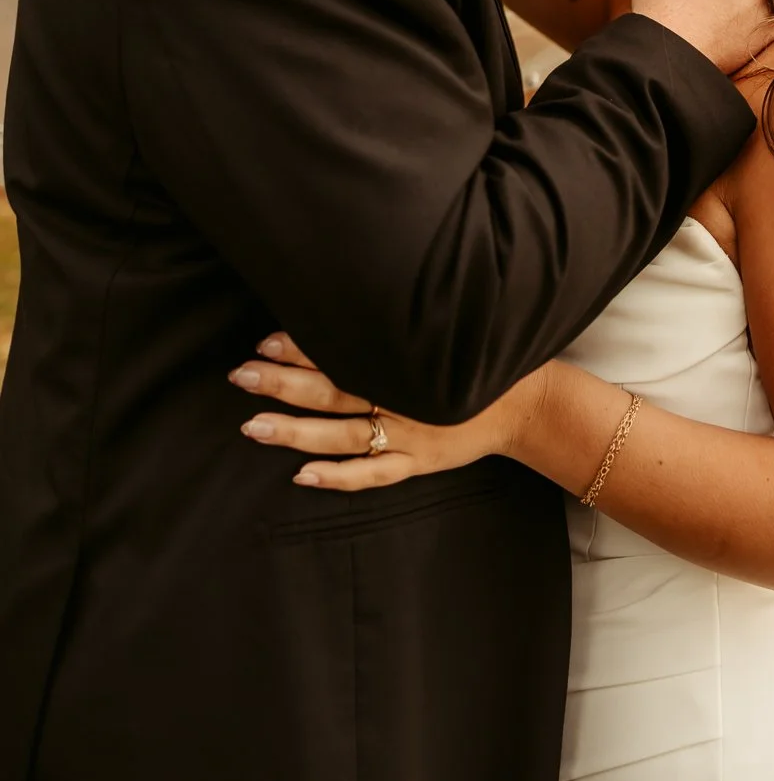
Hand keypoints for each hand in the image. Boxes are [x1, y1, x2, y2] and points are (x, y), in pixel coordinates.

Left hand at [229, 334, 546, 491]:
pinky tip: (301, 475)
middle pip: (333, 391)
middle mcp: (400, 397)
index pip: (345, 352)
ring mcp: (407, 435)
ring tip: (252, 426)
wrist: (525, 402)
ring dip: (296, 431)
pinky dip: (338, 477)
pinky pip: (373, 475)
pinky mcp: (416, 462)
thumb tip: (351, 303)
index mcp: (402, 362)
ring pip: (342, 435)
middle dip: (284, 383)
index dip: (304, 346)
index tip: (265, 339)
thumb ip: (401, 326)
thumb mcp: (443, 333)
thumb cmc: (477, 359)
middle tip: (242, 375)